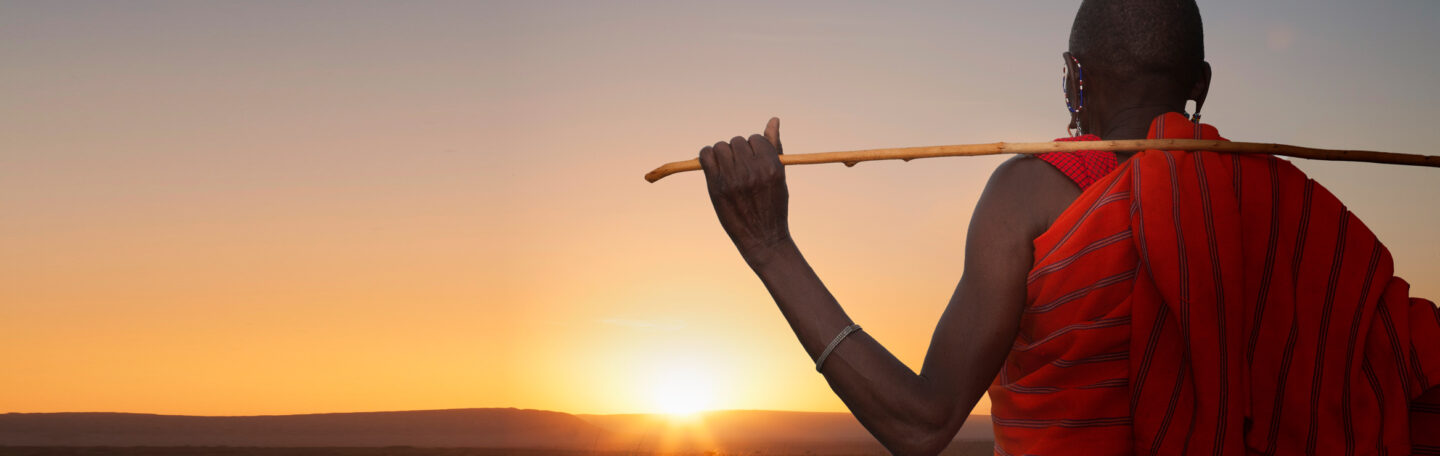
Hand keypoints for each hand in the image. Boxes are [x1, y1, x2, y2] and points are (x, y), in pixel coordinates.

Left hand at [699, 117, 790, 264]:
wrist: (763, 237)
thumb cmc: (773, 205)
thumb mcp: (779, 175)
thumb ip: (774, 146)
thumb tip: (773, 120)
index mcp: (772, 166)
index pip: (755, 139)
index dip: (752, 147)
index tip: (752, 160)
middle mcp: (753, 170)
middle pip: (737, 141)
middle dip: (737, 151)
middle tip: (740, 168)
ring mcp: (733, 178)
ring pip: (721, 147)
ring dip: (722, 154)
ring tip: (728, 170)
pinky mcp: (717, 186)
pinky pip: (705, 155)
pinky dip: (707, 156)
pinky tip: (714, 167)